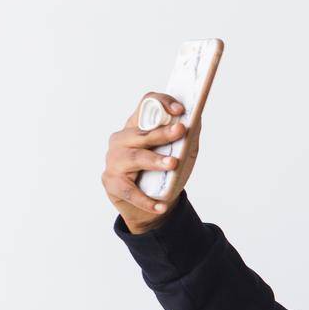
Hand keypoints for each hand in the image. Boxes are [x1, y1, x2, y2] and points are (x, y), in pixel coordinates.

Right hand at [102, 92, 200, 233]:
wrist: (149, 205)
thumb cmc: (163, 173)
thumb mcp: (180, 154)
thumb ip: (186, 137)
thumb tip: (197, 118)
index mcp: (138, 126)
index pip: (146, 105)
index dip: (162, 103)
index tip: (180, 110)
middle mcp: (122, 140)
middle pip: (142, 132)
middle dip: (162, 132)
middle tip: (180, 131)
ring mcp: (114, 160)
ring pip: (135, 158)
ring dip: (155, 160)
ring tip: (172, 164)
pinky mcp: (112, 182)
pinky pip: (130, 191)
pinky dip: (146, 200)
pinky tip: (160, 206)